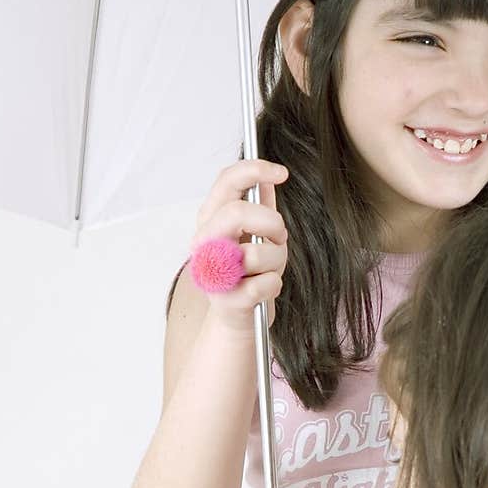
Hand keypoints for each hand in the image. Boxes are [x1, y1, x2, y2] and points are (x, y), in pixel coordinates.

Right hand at [191, 159, 288, 332]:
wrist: (236, 317)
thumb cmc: (247, 272)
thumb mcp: (254, 232)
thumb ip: (259, 204)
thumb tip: (267, 176)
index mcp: (210, 219)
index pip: (226, 181)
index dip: (255, 170)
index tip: (282, 173)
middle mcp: (204, 242)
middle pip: (238, 213)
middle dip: (271, 224)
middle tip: (278, 236)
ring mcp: (211, 271)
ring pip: (257, 253)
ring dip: (276, 261)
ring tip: (268, 269)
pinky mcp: (226, 300)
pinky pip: (266, 284)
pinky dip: (273, 286)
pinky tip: (263, 289)